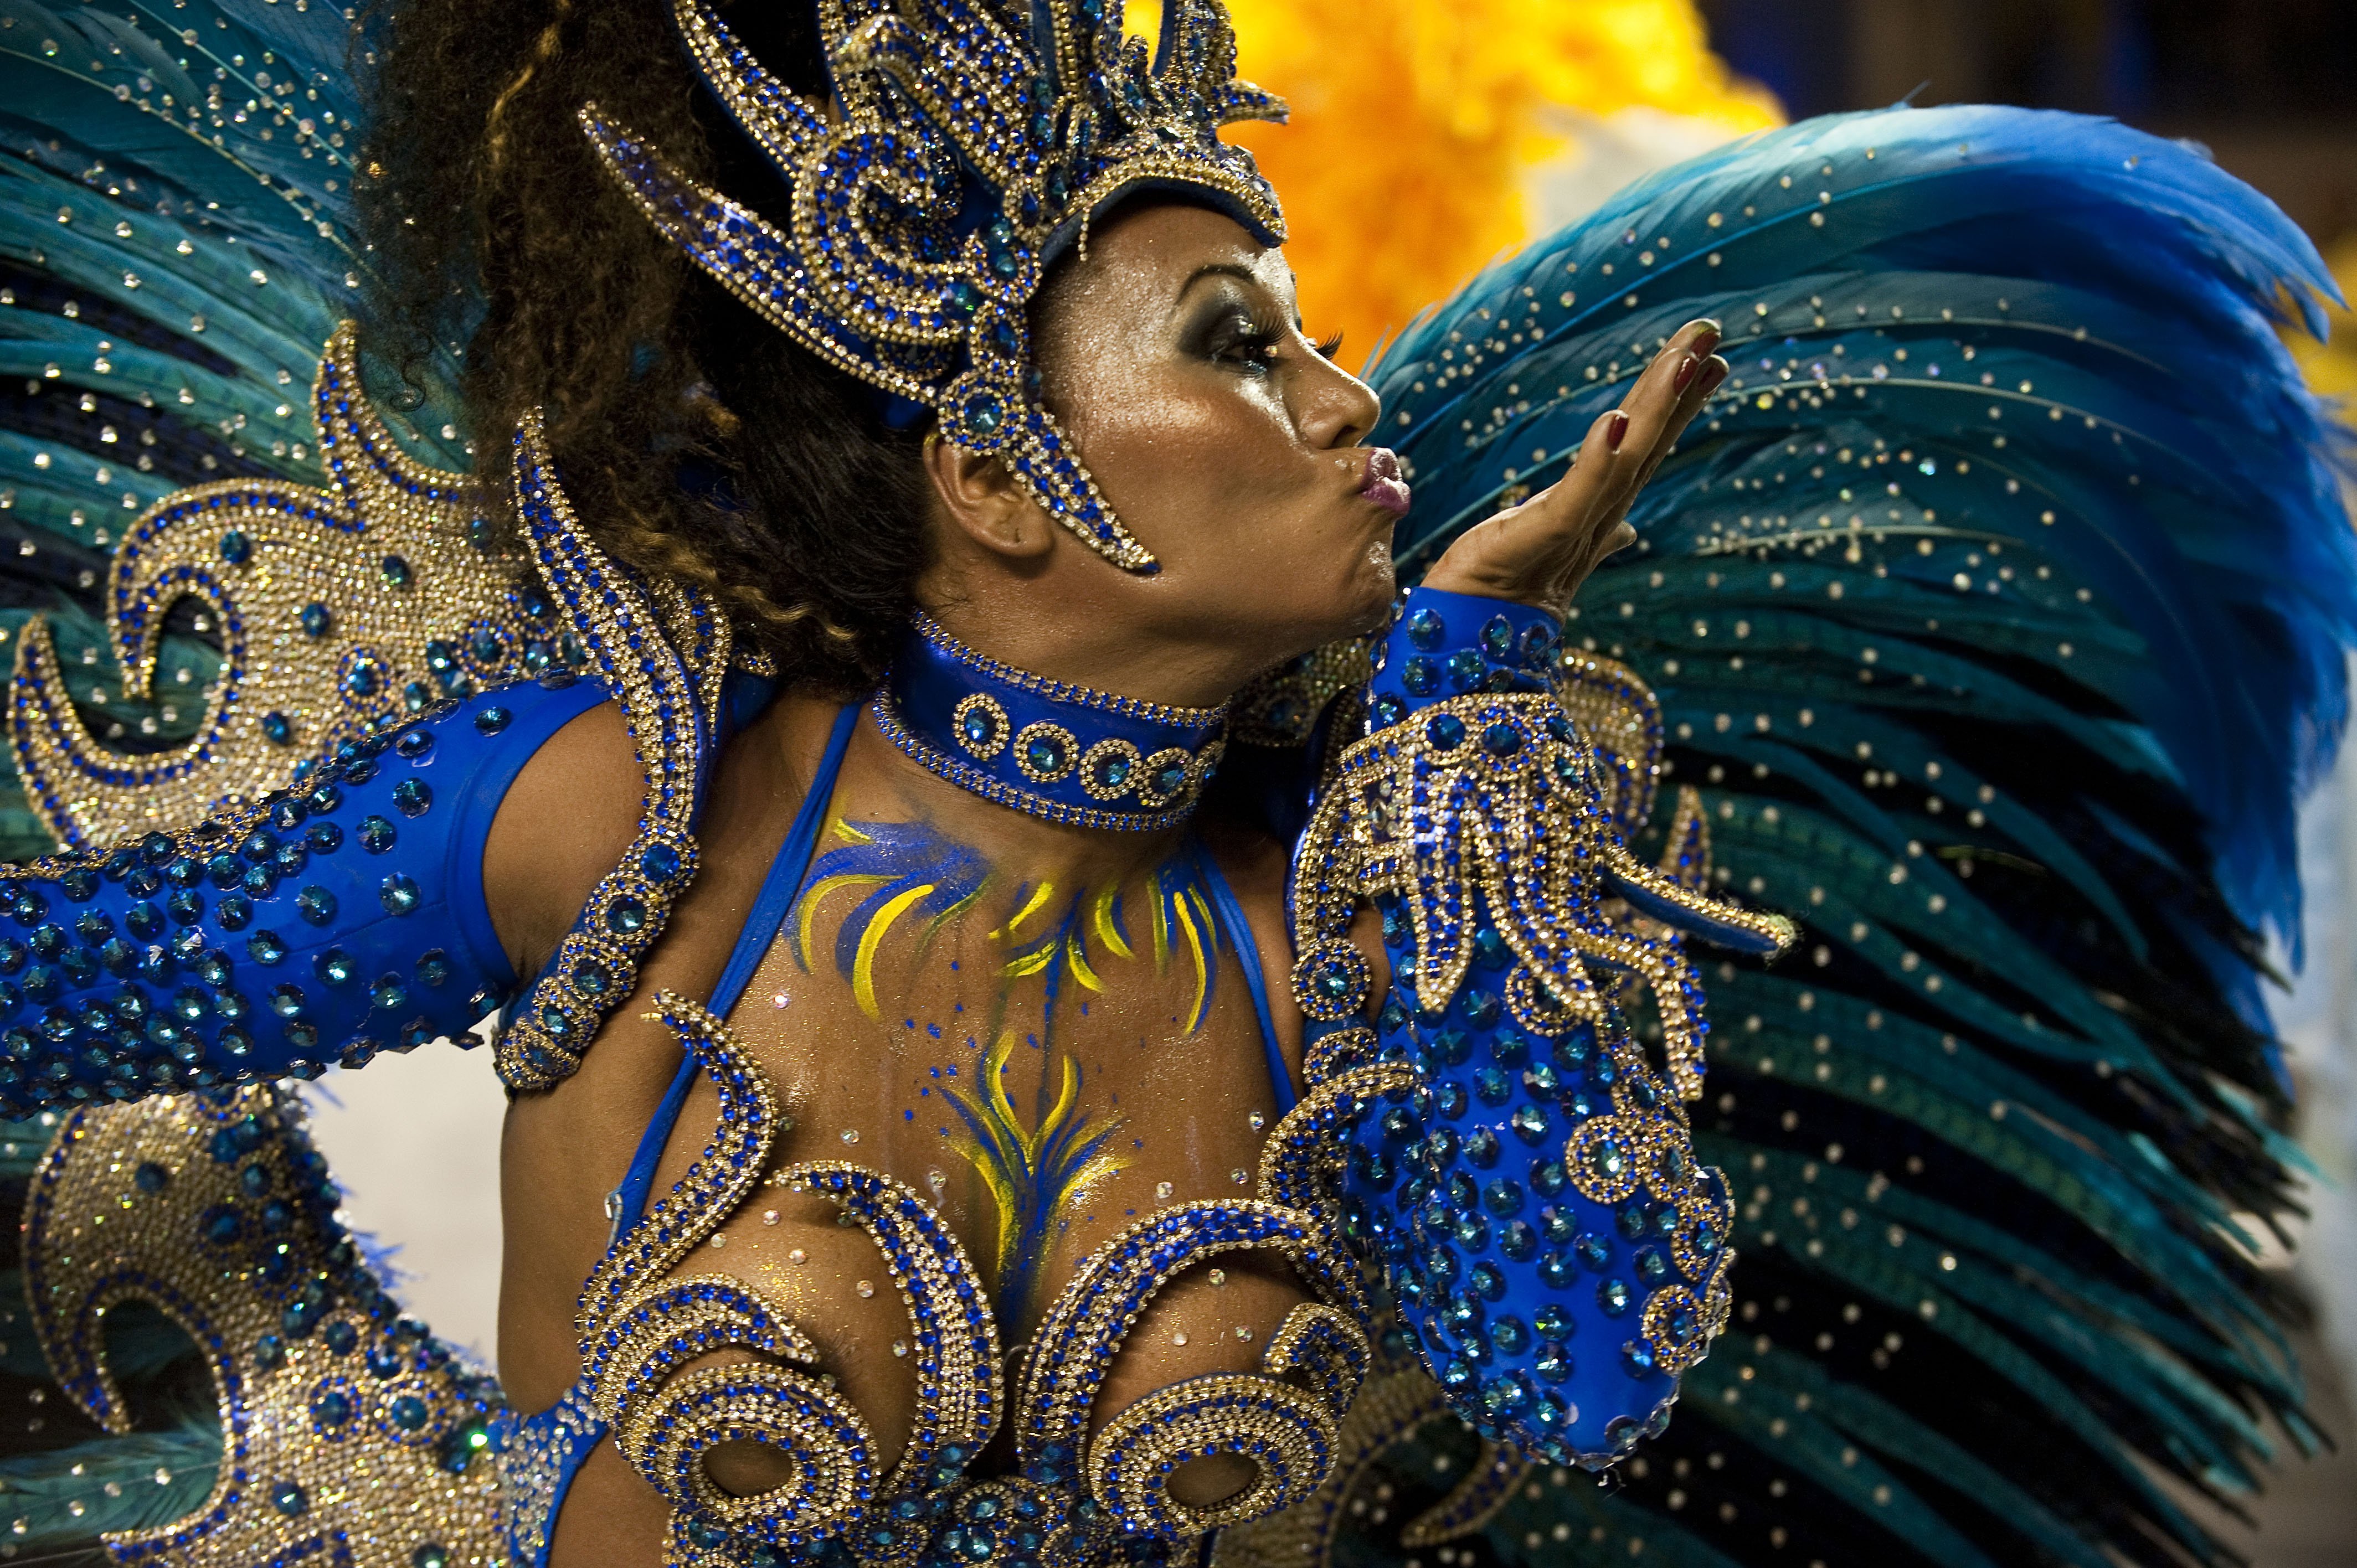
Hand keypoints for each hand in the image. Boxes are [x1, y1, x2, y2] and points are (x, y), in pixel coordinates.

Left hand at [1421, 318, 1726, 617]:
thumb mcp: (1547, 545)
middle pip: (1646, 439)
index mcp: (1598, 508)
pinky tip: (1614, 419)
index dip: (1676, 401)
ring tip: (1682, 360)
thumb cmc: (1501, 592)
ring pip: (1627, 457)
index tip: (1709, 357)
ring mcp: (1576, 527)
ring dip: (1655, 407)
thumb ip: (1592, 533)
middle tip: (1708, 333)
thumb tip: (1627, 530)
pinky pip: (1578, 494)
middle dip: (1677, 385)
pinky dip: (1598, 458)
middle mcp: (1598, 515)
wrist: (1469, 638)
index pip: (1645, 443)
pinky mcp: (1544, 537)